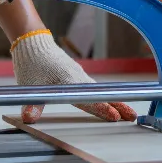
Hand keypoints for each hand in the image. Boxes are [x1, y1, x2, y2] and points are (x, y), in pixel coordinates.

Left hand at [11, 30, 137, 123]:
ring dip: (115, 101)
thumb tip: (28, 119)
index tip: (115, 117)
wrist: (33, 43)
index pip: (89, 98)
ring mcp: (79, 76)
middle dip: (119, 105)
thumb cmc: (33, 64)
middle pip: (102, 95)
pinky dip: (105, 96)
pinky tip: (111, 102)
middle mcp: (78, 78)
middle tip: (132, 116)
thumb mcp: (29, 87)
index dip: (102, 109)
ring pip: (100, 91)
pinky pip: (95, 88)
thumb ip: (32, 104)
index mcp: (69, 81)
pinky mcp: (77, 75)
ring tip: (127, 113)